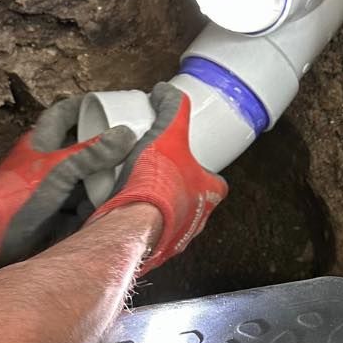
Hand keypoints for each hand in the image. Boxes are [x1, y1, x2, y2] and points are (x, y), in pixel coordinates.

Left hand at [0, 98, 135, 275]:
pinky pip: (81, 204)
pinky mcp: (54, 212)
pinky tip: (114, 205)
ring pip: (83, 178)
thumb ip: (93, 153)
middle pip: (80, 147)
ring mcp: (50, 187)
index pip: (64, 114)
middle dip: (104, 148)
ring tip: (132, 176)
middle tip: (132, 145)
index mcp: (42, 141)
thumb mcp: (59, 169)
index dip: (85, 106)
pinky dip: (96, 204)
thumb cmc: (16, 196)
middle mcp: (46, 161)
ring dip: (103, 179)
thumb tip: (126, 134)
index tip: (110, 105)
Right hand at [88, 83, 226, 271]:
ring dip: (161, 213)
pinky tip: (126, 217)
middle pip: (195, 205)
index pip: (217, 184)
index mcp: (208, 194)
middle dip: (182, 195)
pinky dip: (142, 229)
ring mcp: (176, 239)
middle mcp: (197, 220)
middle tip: (163, 181)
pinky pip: (150, 238)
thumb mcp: (168, 134)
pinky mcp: (154, 252)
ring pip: (173, 224)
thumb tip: (166, 91)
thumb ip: (172, 109)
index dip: (206, 174)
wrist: (132, 224)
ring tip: (141, 199)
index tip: (194, 165)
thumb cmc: (158, 183)